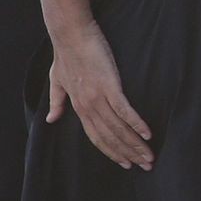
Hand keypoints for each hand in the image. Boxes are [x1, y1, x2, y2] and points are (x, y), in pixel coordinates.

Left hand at [48, 23, 152, 169]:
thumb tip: (50, 119)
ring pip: (118, 128)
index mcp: (79, 107)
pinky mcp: (109, 85)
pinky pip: (124, 110)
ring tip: (150, 155)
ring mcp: (98, 97)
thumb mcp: (57, 80)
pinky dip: (136, 123)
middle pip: (111, 138)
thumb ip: (57, 101)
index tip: (125, 163)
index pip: (97, 137)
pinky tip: (148, 133)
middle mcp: (88, 107)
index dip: (112, 152)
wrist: (70, 34)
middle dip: (129, 154)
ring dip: (136, 144)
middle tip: (146, 166)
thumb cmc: (65, 54)